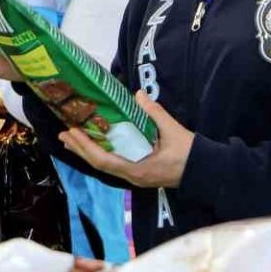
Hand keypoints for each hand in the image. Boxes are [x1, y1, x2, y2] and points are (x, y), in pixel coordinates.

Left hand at [58, 91, 193, 188]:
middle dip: (80, 149)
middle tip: (64, 134)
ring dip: (88, 152)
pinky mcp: (140, 173)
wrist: (206, 172)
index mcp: (138, 169)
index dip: (86, 146)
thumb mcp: (173, 131)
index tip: (73, 133)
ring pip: (105, 165)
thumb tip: (138, 95)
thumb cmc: (191, 154)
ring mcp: (136, 176)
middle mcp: (133, 176)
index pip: (104, 160)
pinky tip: (96, 145)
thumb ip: (155, 113)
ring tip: (74, 139)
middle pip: (99, 164)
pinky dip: (102, 153)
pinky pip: (115, 164)